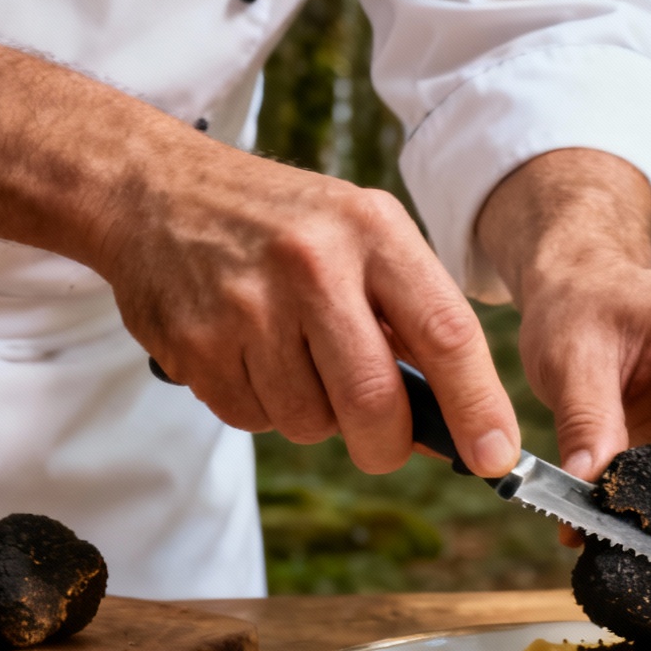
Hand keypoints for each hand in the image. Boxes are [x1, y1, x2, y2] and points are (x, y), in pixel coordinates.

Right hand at [0, 36, 519, 477]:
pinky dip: (262, 406)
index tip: (496, 458)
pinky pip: (253, 419)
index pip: (446, 333)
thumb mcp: (361, 234)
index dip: (478, 406)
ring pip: (309, 422)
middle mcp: (311, 264)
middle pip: (373, 400)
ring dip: (313, 417)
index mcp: (371, 230)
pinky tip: (249, 355)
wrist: (154, 192)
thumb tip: (458, 422)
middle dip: (385, 444)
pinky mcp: (198, 344)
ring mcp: (248, 306)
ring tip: (293, 358)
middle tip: (382, 443)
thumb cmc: (281, 224)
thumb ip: (411, 316)